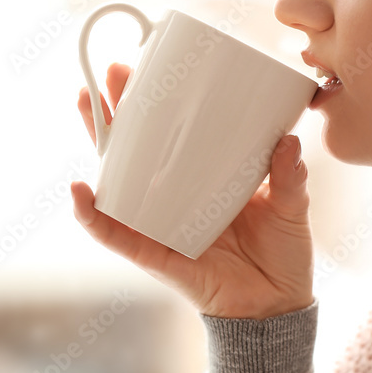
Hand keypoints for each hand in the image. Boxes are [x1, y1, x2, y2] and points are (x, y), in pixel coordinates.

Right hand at [72, 62, 314, 318]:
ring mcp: (161, 222)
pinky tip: (80, 192)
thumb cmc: (282, 253)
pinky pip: (117, 235)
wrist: (278, 308)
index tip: (151, 65)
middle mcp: (177, 196)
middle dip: (120, 107)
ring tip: (87, 105)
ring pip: (119, 178)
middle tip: (112, 71)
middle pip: (138, 146)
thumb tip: (287, 141)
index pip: (176, 133)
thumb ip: (290, 177)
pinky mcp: (155, 254)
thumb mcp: (292, 207)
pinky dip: (94, 217)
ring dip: (99, 142)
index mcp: (207, 178)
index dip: (160, 103)